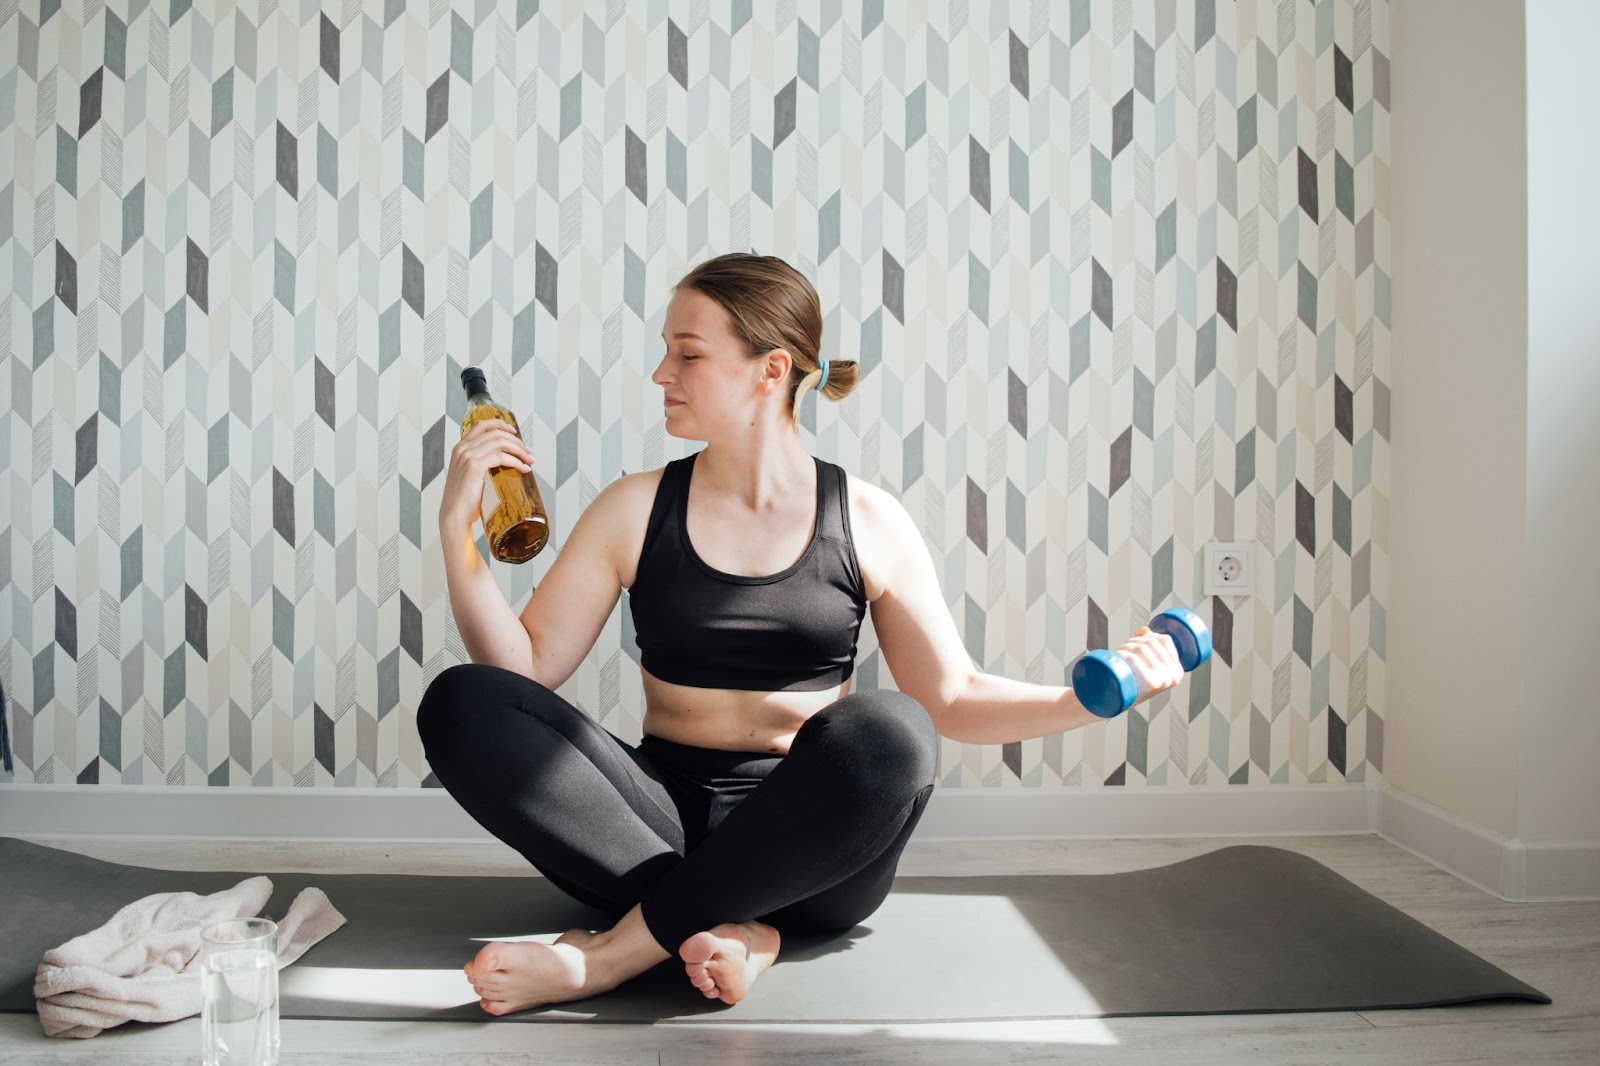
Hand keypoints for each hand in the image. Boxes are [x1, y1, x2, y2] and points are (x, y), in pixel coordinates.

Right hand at [439, 419, 534, 533]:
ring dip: (519, 450)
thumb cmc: (464, 500)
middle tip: (528, 452)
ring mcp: (467, 456)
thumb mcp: (470, 476)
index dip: (499, 424)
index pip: (481, 425)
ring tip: (530, 460)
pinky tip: (524, 468)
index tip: (514, 431)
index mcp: (460, 448)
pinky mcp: (474, 466)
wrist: (454, 515)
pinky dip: (516, 461)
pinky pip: (502, 457)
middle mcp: (462, 448)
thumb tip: (503, 462)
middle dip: (516, 441)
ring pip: (500, 442)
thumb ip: (480, 464)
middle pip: (495, 433)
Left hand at [1114, 626, 1186, 706]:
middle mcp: (1174, 676)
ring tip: (1119, 652)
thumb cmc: (1132, 681)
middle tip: (1124, 647)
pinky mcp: (1151, 683)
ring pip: (1142, 648)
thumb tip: (1145, 629)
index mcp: (1177, 671)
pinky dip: (1124, 653)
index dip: (1149, 635)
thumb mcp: (1145, 664)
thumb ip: (1147, 645)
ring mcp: (1164, 680)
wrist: (1118, 702)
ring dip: (1127, 645)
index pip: (1166, 640)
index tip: (1137, 640)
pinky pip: (1135, 659)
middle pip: (1152, 642)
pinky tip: (1119, 656)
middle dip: (1135, 640)